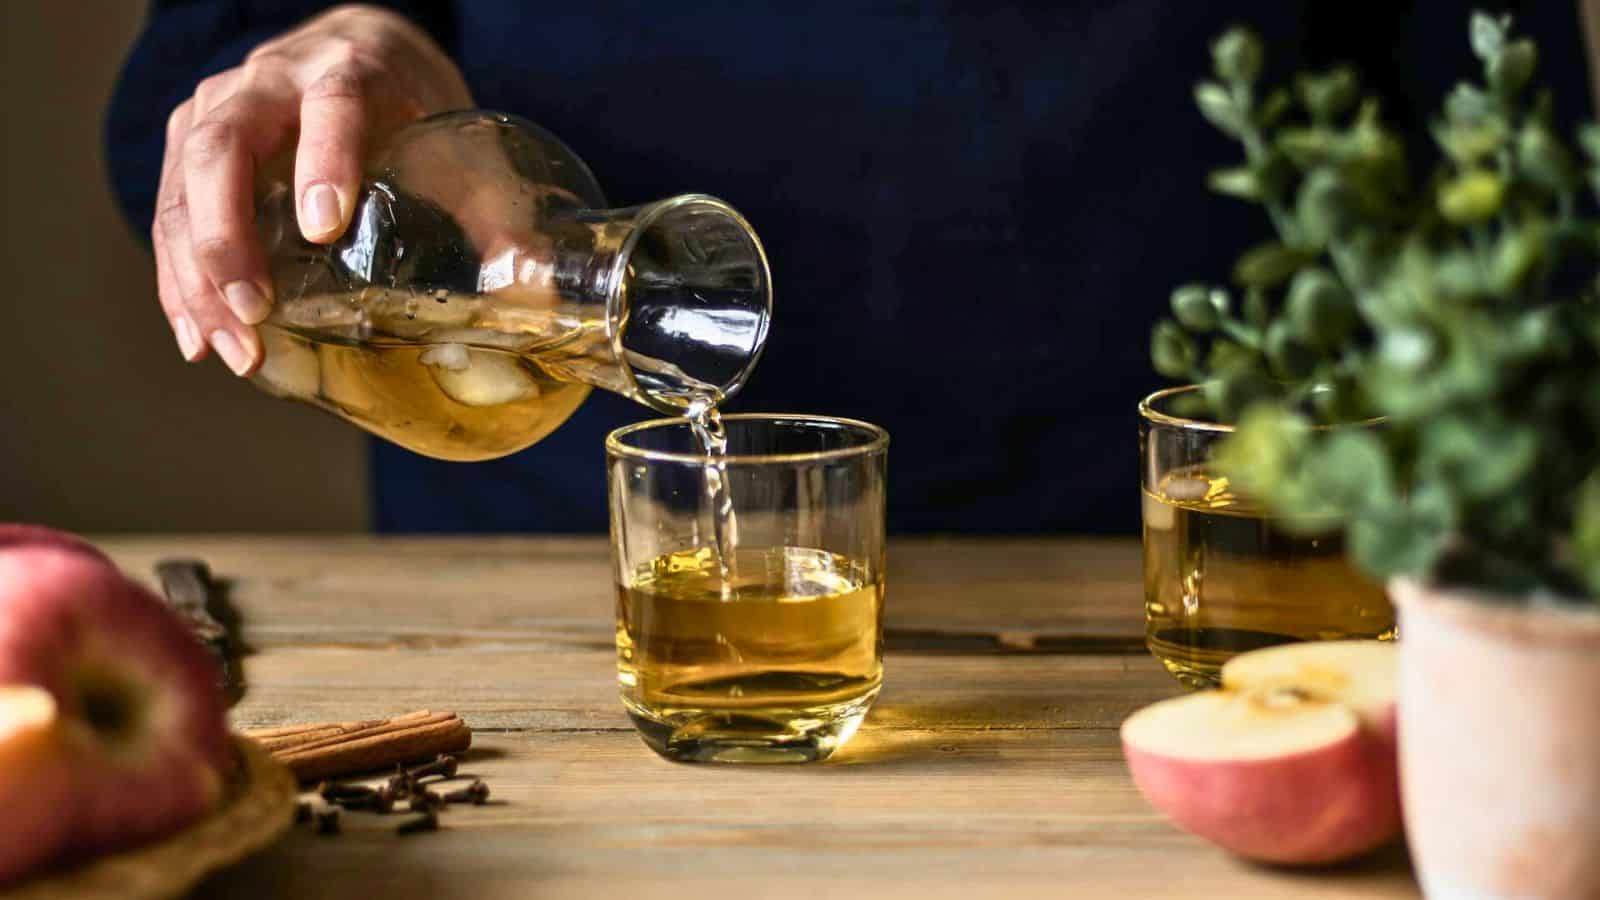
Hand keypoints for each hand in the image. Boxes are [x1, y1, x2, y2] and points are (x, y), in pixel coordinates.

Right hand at [154, 4, 471, 373]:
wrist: (362, 55)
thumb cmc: (413, 108)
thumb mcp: (461, 149)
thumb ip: (498, 218)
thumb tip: (537, 295)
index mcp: (347, 73)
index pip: (331, 106)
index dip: (323, 161)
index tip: (323, 227)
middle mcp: (268, 83)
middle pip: (224, 148)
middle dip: (228, 236)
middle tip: (255, 309)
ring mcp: (218, 109)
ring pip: (181, 184)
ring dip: (195, 274)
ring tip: (229, 346)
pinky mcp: (190, 143)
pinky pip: (166, 210)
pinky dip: (177, 279)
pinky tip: (199, 337)